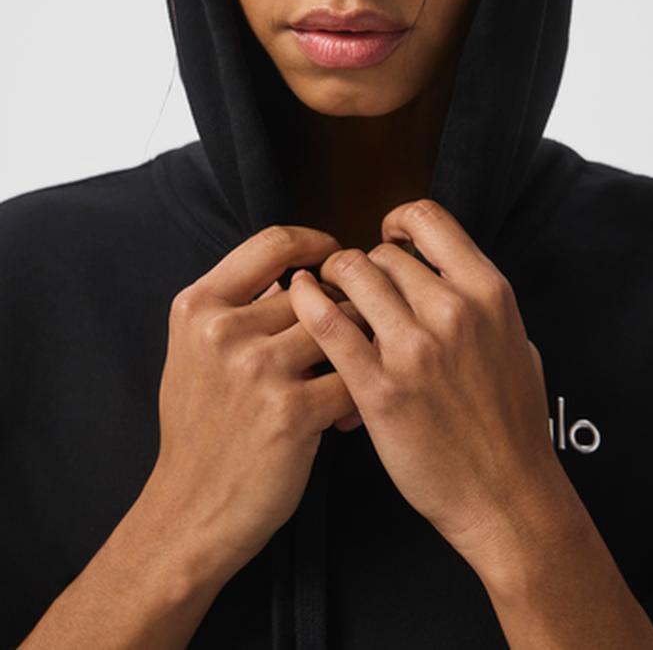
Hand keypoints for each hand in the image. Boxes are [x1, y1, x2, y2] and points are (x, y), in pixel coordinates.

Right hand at [146, 224, 368, 583]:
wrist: (191, 509)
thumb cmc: (199, 428)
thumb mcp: (193, 351)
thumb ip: (235, 305)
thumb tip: (293, 271)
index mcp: (198, 305)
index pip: (273, 242)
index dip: (315, 243)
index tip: (334, 257)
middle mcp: (223, 330)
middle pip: (317, 290)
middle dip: (343, 310)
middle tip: (354, 332)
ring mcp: (258, 369)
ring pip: (344, 328)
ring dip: (360, 348)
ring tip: (359, 371)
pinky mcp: (292, 411)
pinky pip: (353, 378)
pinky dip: (362, 393)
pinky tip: (354, 411)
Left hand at [286, 199, 556, 563]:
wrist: (507, 497)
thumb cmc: (513, 425)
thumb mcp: (517, 343)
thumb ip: (482, 303)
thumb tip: (448, 272)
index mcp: (489, 292)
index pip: (429, 219)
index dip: (399, 222)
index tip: (387, 239)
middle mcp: (453, 310)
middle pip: (382, 253)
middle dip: (364, 268)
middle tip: (357, 293)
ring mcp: (415, 348)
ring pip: (352, 275)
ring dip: (335, 284)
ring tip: (331, 303)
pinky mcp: (379, 388)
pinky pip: (329, 324)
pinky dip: (307, 304)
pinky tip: (299, 301)